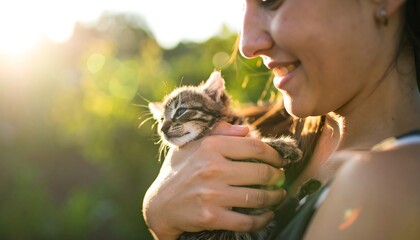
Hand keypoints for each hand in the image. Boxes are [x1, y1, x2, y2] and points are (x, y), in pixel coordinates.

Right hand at [142, 121, 286, 238]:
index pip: (254, 146)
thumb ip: (218, 133)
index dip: (273, 153)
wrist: (159, 206)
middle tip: (281, 177)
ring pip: (258, 197)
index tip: (279, 159)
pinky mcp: (212, 216)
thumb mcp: (191, 145)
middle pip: (261, 172)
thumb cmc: (178, 171)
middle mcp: (212, 168)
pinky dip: (263, 219)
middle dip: (278, 176)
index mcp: (210, 147)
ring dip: (275, 197)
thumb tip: (245, 129)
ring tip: (279, 195)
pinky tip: (267, 215)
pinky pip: (248, 220)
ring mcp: (212, 194)